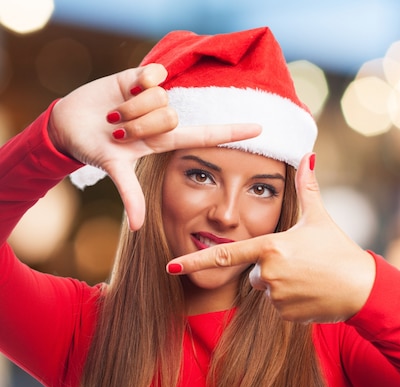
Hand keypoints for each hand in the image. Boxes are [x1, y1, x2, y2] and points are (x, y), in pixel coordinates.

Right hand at [48, 63, 260, 229]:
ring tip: (114, 115)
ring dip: (130, 108)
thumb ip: (130, 195)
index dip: (232, 133)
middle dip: (138, 125)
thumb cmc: (96, 149)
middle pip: (170, 116)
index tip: (261, 129)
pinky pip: (153, 75)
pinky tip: (123, 89)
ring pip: (159, 98)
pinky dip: (134, 83)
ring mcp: (154, 97)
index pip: (206, 135)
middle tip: (118, 131)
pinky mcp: (141, 76)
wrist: (69, 124)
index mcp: (165, 141)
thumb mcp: (116, 170)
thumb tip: (137, 229)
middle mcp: (165, 118)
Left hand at [167, 153, 376, 322]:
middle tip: (301, 264)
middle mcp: (269, 273)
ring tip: (310, 278)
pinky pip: (279, 307)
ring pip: (267, 290)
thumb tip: (307, 154)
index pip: (224, 255)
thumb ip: (307, 187)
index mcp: (271, 247)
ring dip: (282, 285)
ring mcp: (277, 297)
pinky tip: (311, 293)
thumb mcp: (319, 218)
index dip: (195, 260)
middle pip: (255, 273)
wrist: (362, 288)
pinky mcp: (286, 315)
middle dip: (271, 269)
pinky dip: (291, 301)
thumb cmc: (339, 250)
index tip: (170, 265)